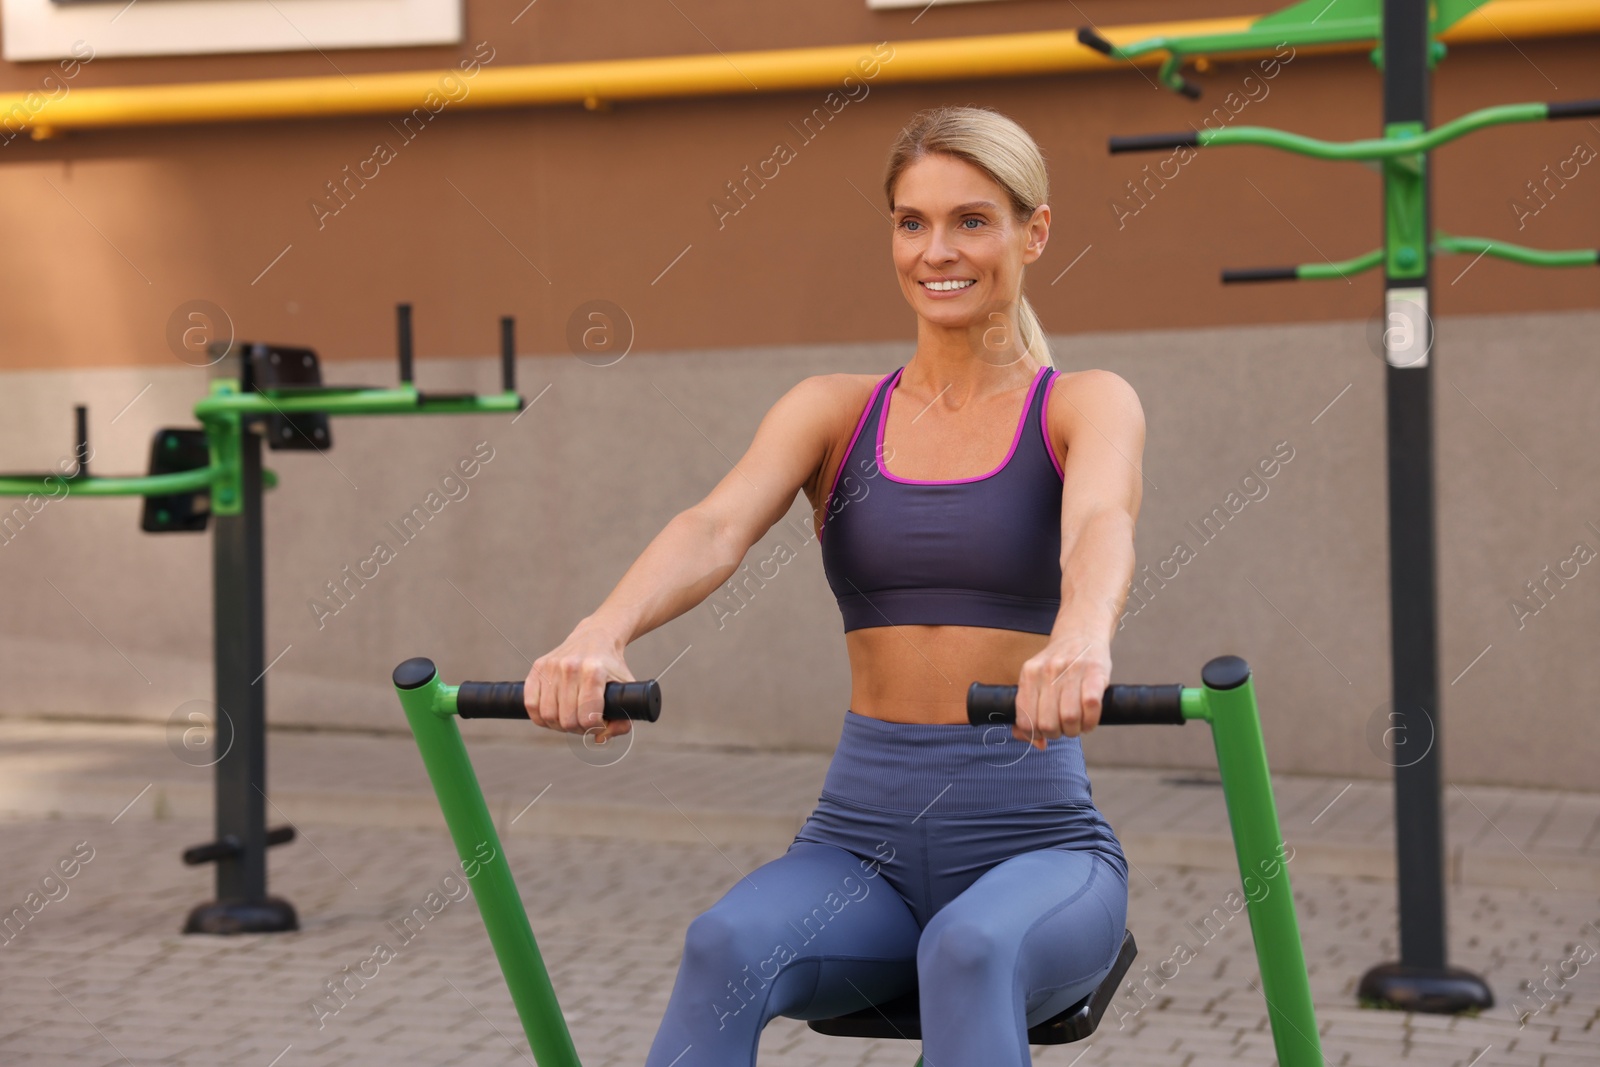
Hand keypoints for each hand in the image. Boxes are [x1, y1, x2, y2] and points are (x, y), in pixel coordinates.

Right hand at [524, 617, 633, 742]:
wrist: (596, 637)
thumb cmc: (611, 667)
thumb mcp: (626, 689)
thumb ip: (623, 719)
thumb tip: (599, 739)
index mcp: (594, 672)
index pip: (588, 717)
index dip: (594, 728)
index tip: (599, 723)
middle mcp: (570, 668)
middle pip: (567, 720)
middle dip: (578, 729)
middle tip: (584, 723)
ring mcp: (551, 667)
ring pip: (548, 715)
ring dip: (559, 725)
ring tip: (569, 719)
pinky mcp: (538, 667)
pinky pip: (531, 704)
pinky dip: (540, 717)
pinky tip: (552, 715)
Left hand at [1013, 636, 1109, 749]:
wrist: (1081, 632)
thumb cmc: (1057, 663)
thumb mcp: (1035, 679)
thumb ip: (1029, 708)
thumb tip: (1036, 743)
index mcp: (1028, 674)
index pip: (1025, 719)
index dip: (1035, 735)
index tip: (1044, 735)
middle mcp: (1047, 672)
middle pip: (1047, 723)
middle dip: (1057, 734)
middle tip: (1063, 729)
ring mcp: (1071, 670)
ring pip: (1069, 718)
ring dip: (1075, 730)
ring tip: (1078, 726)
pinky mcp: (1095, 672)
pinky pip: (1091, 706)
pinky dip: (1091, 721)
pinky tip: (1089, 720)